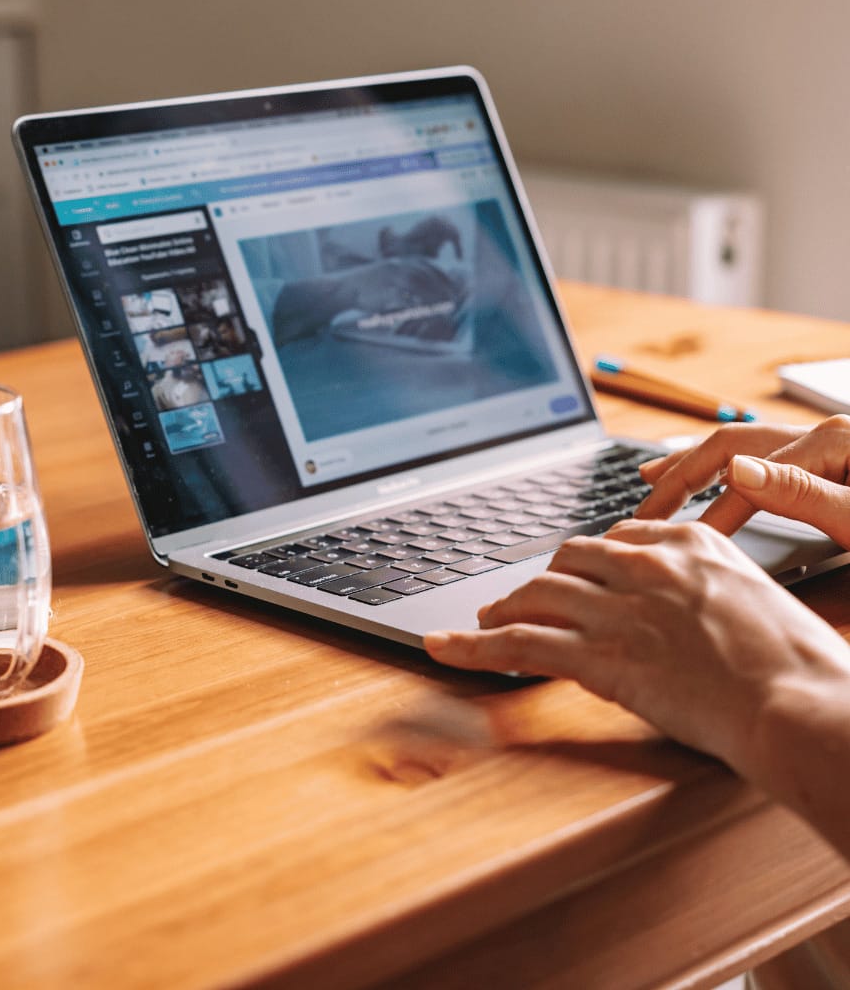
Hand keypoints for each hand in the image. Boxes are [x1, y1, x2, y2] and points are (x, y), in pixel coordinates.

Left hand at [425, 518, 849, 787]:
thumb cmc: (796, 663)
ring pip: (536, 595)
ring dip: (505, 607)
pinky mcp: (597, 656)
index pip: (613, 539)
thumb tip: (684, 602)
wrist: (801, 704)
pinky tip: (442, 647)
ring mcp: (617, 608)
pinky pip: (518, 644)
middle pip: (568, 561)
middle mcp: (644, 565)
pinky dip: (472, 646)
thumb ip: (707, 586)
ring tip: (485, 619)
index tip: (575, 577)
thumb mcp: (755, 598)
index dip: (586, 564)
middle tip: (525, 599)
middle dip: (543, 581)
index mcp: (686, 543)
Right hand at [634, 415, 849, 547]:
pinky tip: (717, 476)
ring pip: (742, 449)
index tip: (682, 544)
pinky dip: (726, 468)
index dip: (711, 514)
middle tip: (644, 509)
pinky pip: (763, 458)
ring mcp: (828, 445)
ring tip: (654, 477)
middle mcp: (822, 436)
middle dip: (680, 476)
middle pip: (729, 447)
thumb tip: (736, 470)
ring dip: (694, 464)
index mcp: (828, 442)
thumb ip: (800, 492)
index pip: (747, 480)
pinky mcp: (834, 461)